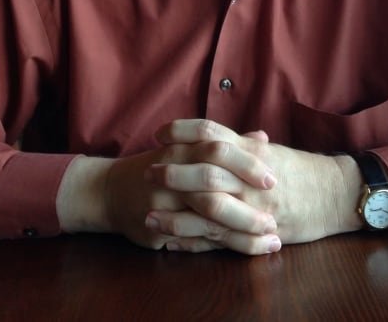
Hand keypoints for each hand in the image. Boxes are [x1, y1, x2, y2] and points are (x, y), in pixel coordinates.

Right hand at [56, 126, 279, 252]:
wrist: (110, 190)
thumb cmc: (158, 166)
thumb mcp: (186, 148)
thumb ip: (226, 144)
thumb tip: (262, 138)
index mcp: (181, 148)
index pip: (217, 148)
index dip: (246, 162)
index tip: (274, 176)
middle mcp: (171, 171)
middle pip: (212, 178)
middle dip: (247, 195)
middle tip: (276, 207)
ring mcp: (163, 201)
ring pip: (207, 214)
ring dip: (243, 226)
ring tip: (272, 236)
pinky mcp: (158, 226)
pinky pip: (196, 239)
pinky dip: (224, 245)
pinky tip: (247, 249)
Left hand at [144, 119, 362, 251]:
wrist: (336, 194)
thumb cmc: (302, 170)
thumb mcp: (271, 151)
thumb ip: (242, 143)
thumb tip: (216, 134)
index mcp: (250, 149)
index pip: (211, 131)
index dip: (181, 130)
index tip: (159, 134)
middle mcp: (250, 174)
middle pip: (204, 168)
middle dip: (172, 171)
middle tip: (147, 171)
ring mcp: (254, 203)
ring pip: (208, 207)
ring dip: (175, 213)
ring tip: (149, 214)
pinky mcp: (257, 229)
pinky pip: (221, 238)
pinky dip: (195, 241)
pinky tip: (172, 243)